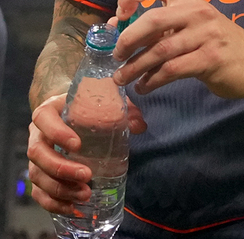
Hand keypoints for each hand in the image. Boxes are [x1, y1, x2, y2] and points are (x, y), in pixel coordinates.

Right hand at [28, 94, 145, 216]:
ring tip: (84, 195)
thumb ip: (125, 110)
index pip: (43, 118)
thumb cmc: (88, 109)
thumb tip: (139, 126)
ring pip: (37, 175)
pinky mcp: (40, 175)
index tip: (77, 145)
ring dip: (59, 189)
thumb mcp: (106, 103)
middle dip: (60, 168)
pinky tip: (72, 208)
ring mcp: (37, 157)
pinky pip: (38, 192)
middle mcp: (37, 134)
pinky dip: (53, 203)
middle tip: (86, 175)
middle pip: (37, 153)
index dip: (56, 132)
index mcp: (50, 111)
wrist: (71, 116)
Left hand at [111, 0, 243, 100]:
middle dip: (128, 40)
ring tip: (122, 79)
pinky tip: (145, 87)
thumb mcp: (190, 26)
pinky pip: (172, 70)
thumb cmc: (216, 42)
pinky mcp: (211, 59)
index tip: (122, 14)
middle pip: (153, 20)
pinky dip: (152, 81)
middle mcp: (198, 12)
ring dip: (135, 67)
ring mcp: (207, 35)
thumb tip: (116, 27)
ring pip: (160, 50)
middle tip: (116, 56)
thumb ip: (158, 26)